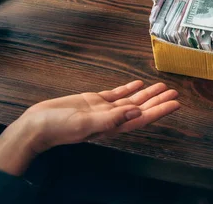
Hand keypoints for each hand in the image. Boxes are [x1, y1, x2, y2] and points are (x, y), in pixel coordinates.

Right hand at [0, 80, 179, 175]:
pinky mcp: (93, 101)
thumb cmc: (58, 128)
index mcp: (112, 126)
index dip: (161, 110)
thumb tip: (137, 112)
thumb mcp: (86, 124)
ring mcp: (103, 109)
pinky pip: (116, 94)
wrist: (36, 125)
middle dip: (158, 100)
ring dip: (147, 94)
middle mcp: (111, 118)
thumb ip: (111, 119)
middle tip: (175, 91)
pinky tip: (138, 84)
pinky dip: (128, 89)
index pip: (143, 118)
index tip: (176, 103)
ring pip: (131, 100)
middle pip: (141, 108)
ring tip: (162, 86)